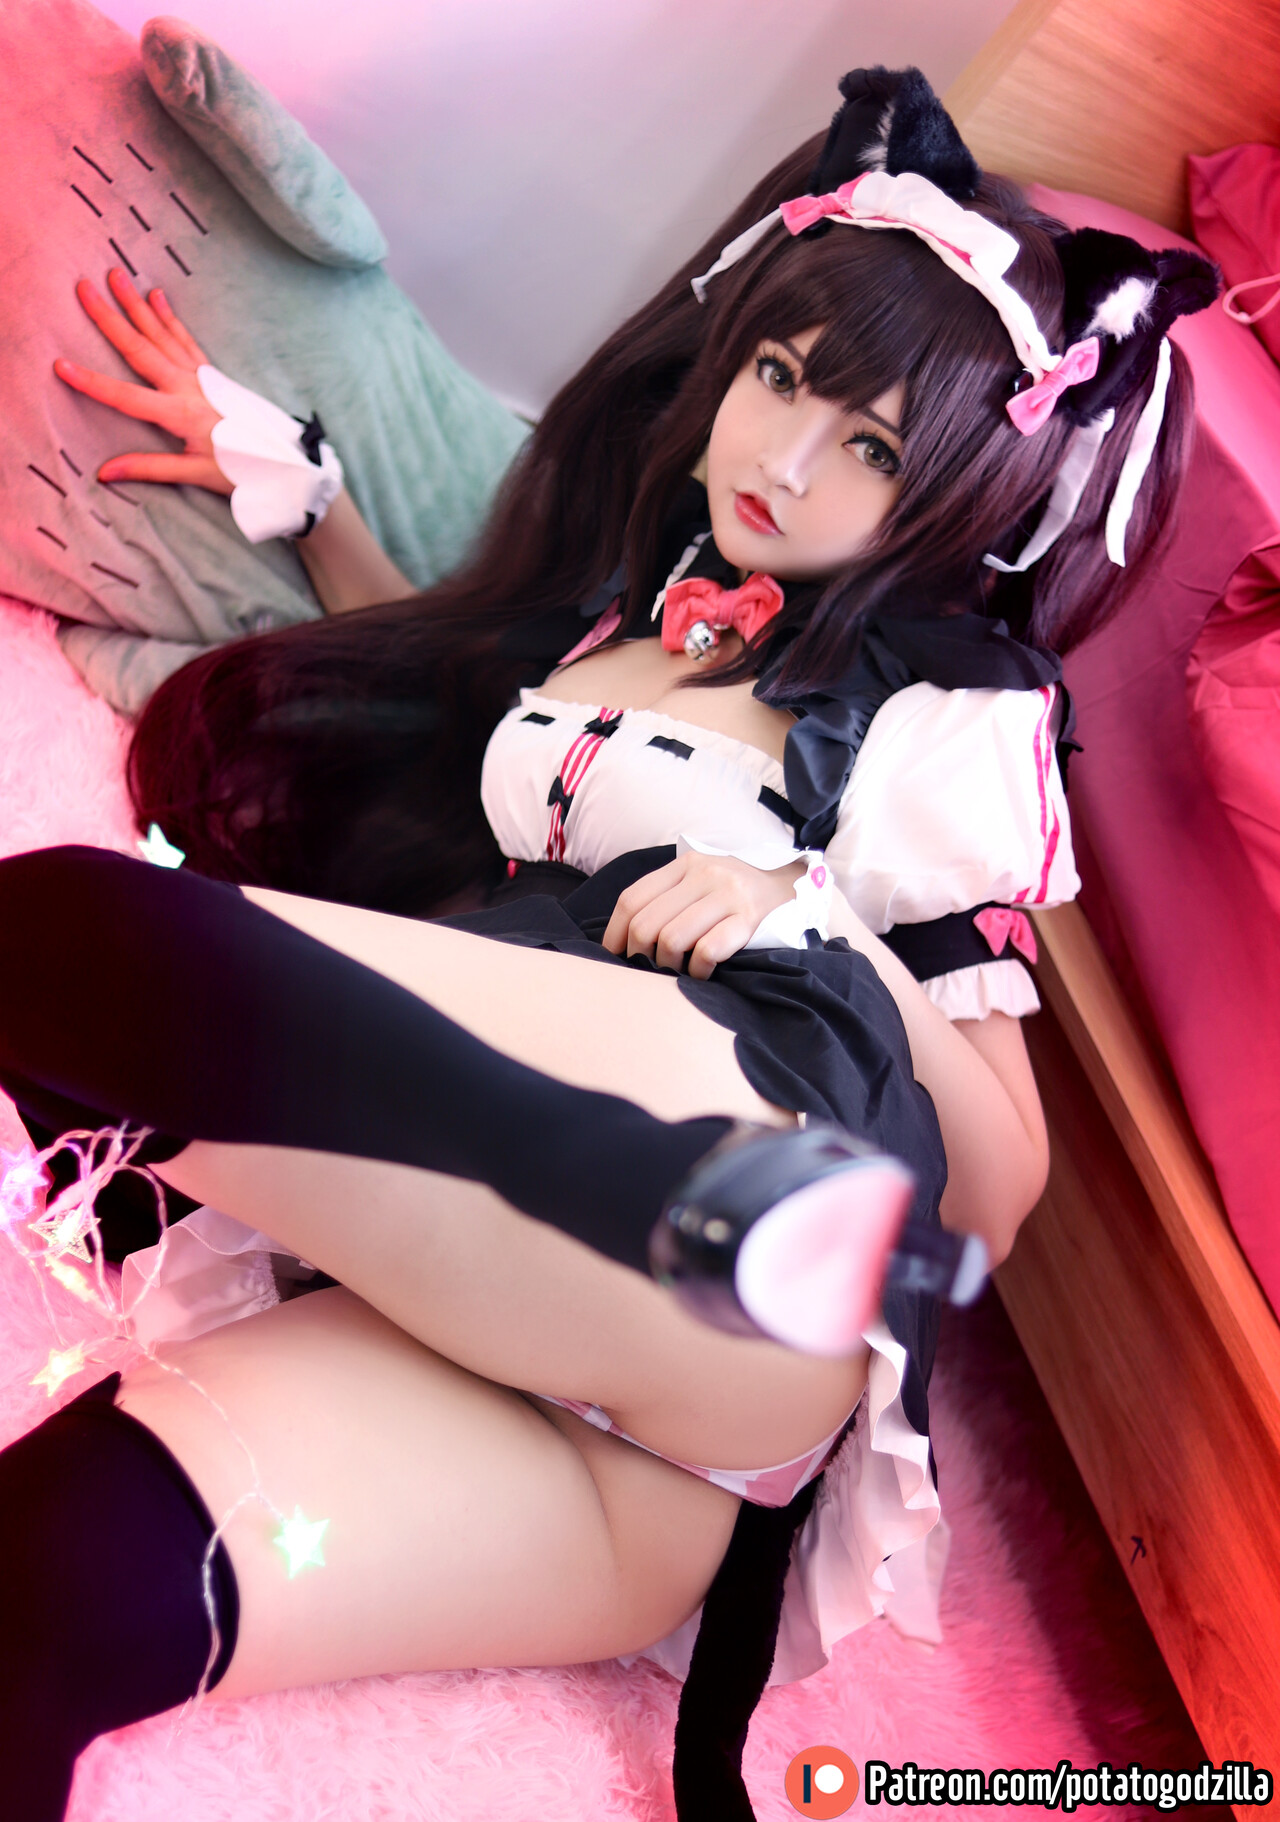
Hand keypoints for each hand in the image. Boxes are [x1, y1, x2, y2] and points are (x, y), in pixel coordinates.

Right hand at [54, 269, 229, 493]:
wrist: (286, 461)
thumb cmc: (242, 471)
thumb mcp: (194, 475)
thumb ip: (149, 469)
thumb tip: (105, 472)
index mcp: (179, 413)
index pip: (126, 397)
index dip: (92, 383)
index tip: (61, 365)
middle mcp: (188, 387)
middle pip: (140, 348)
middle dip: (110, 318)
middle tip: (84, 287)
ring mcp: (201, 376)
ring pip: (162, 334)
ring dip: (136, 305)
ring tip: (117, 276)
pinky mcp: (212, 374)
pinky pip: (185, 340)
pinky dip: (169, 318)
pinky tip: (157, 297)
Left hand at [602, 851, 802, 978]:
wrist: (795, 890)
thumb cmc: (737, 893)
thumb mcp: (702, 880)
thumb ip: (669, 896)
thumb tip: (624, 936)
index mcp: (686, 864)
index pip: (633, 899)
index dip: (615, 933)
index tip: (614, 955)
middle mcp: (706, 874)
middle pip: (648, 923)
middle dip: (640, 954)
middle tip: (649, 967)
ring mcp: (729, 896)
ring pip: (672, 939)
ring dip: (668, 965)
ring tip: (677, 970)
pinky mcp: (749, 920)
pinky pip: (706, 951)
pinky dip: (696, 969)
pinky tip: (701, 972)